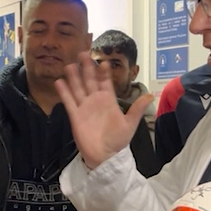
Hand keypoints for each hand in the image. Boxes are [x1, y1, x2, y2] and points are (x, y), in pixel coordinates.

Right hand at [55, 52, 152, 168]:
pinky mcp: (75, 116)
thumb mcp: (130, 124)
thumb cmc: (118, 140)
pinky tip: (59, 82)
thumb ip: (137, 109)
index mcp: (108, 100)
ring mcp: (84, 107)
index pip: (105, 82)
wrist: (105, 157)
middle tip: (83, 53)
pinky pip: (69, 102)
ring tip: (70, 64)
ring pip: (78, 88)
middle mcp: (95, 101)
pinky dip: (64, 92)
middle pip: (89, 80)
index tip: (103, 60)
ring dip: (74, 77)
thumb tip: (150, 95)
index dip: (103, 71)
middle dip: (87, 67)